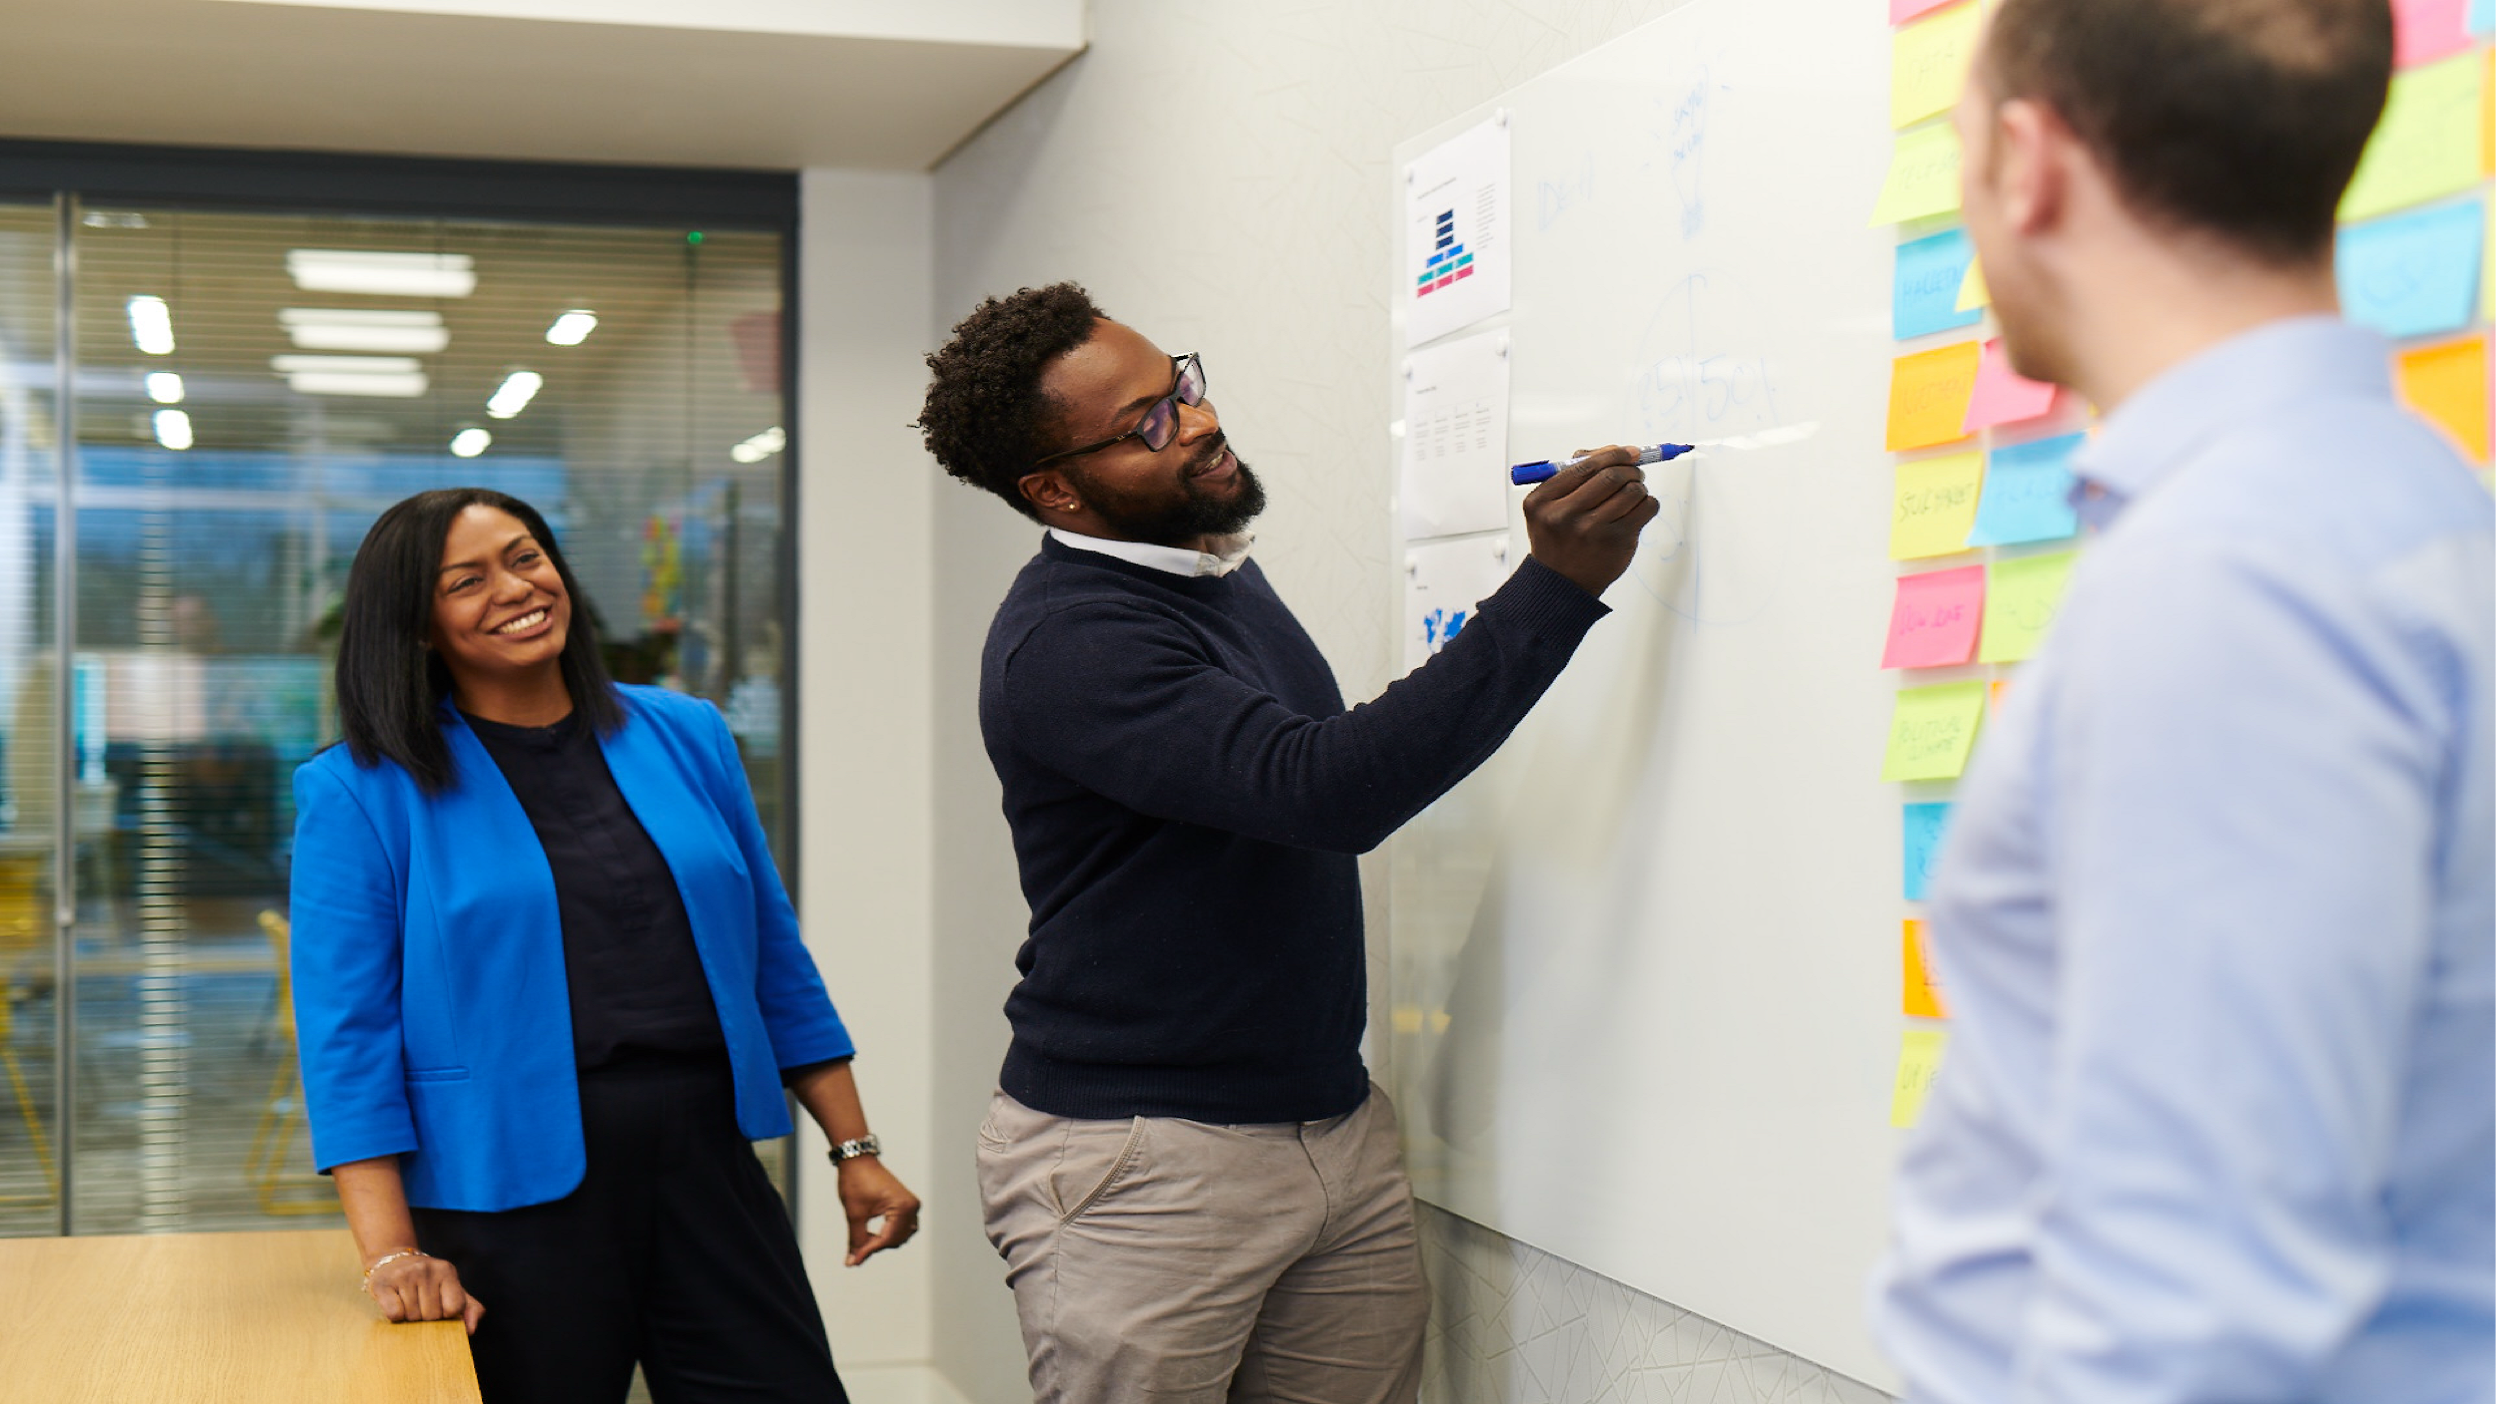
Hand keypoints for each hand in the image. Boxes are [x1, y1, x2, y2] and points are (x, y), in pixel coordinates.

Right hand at [365, 1250, 484, 1335]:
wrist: (392, 1262)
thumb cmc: (427, 1283)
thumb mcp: (452, 1290)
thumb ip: (470, 1308)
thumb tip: (471, 1329)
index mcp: (446, 1270)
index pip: (454, 1307)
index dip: (447, 1315)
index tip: (440, 1309)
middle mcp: (426, 1269)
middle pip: (432, 1315)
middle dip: (427, 1318)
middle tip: (420, 1305)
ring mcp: (404, 1275)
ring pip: (412, 1316)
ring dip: (410, 1318)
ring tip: (408, 1303)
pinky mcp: (383, 1284)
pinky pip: (394, 1314)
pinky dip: (395, 1317)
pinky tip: (395, 1304)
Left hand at [837, 1157, 921, 1265]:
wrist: (858, 1160)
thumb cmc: (857, 1181)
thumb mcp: (855, 1214)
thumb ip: (856, 1240)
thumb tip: (853, 1261)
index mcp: (902, 1206)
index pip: (887, 1238)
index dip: (869, 1251)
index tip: (854, 1260)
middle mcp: (912, 1206)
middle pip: (896, 1240)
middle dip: (876, 1246)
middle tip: (856, 1250)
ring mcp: (911, 1204)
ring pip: (901, 1236)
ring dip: (883, 1242)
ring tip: (863, 1241)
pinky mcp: (906, 1204)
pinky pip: (901, 1227)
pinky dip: (887, 1234)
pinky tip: (871, 1234)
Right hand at [1523, 444, 1663, 596]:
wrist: (1561, 583)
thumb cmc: (1558, 539)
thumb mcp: (1548, 506)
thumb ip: (1573, 475)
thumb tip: (1615, 450)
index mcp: (1543, 501)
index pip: (1584, 465)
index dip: (1613, 454)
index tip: (1629, 452)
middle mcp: (1565, 515)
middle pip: (1611, 476)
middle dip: (1630, 469)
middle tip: (1634, 472)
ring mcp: (1592, 531)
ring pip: (1633, 491)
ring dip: (1639, 486)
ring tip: (1634, 493)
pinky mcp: (1617, 543)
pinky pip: (1646, 509)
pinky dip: (1648, 503)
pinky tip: (1638, 509)